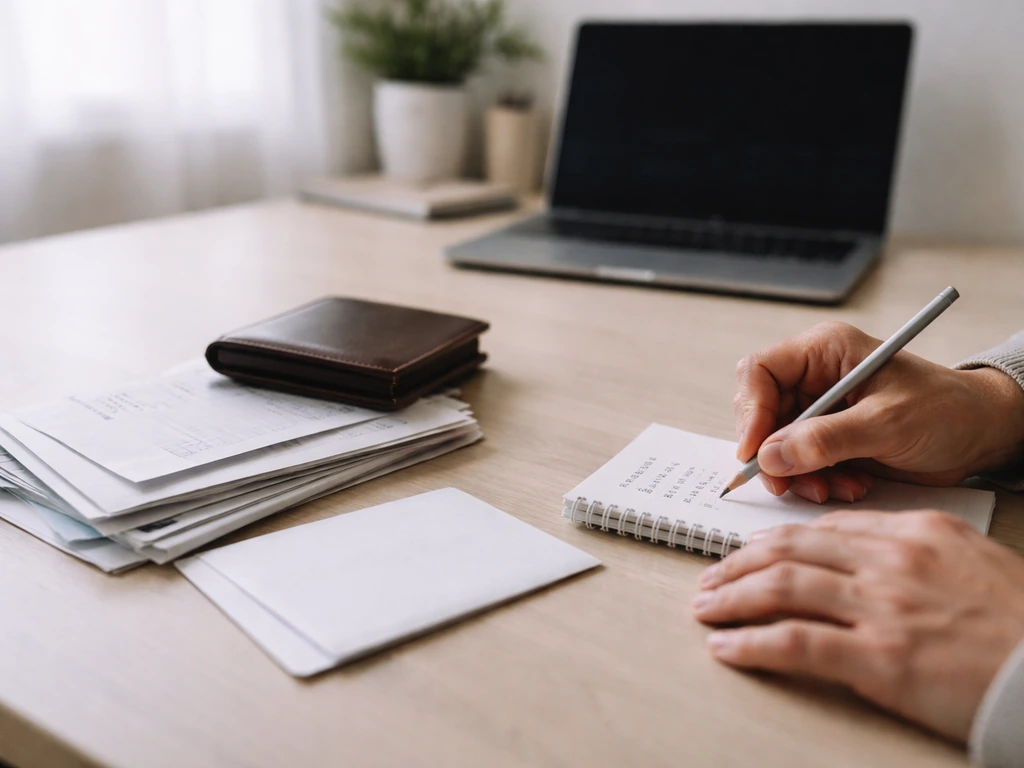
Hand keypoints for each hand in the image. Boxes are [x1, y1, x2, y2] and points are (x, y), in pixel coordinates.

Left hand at [693, 511, 1023, 742]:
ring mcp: (883, 608)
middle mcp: (892, 562)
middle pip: (791, 549)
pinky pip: (796, 642)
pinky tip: (727, 647)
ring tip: (705, 607)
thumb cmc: (1023, 621)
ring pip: (782, 587)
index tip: (752, 553)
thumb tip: (858, 558)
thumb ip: (913, 553)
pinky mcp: (881, 659)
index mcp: (915, 533)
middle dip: (739, 562)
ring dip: (731, 597)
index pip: (825, 528)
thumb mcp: (972, 562)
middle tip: (711, 575)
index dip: (777, 541)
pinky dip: (751, 643)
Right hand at [734, 322, 1023, 502]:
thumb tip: (772, 455)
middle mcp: (814, 376)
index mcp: (824, 351)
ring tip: (832, 488)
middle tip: (788, 482)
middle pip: (760, 412)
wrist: (981, 435)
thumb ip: (827, 439)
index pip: (760, 372)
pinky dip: (814, 480)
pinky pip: (798, 462)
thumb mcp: (888, 424)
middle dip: (773, 452)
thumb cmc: (947, 410)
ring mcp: (818, 408)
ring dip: (797, 473)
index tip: (755, 452)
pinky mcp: (827, 438)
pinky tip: (847, 486)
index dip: (751, 412)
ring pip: (775, 443)